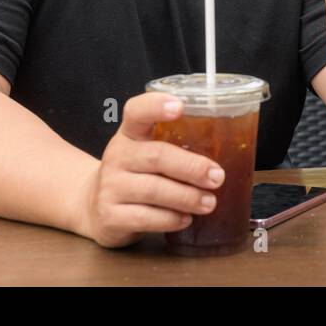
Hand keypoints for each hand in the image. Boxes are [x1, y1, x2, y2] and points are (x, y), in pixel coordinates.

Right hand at [76, 93, 225, 248]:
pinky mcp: (110, 216)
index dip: (156, 106)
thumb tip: (231, 145)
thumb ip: (176, 144)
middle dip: (191, 167)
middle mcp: (117, 156)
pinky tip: (186, 219)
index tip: (180, 106)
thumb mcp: (147, 150)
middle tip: (217, 176)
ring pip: (153, 190)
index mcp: (129, 133)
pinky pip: (145, 217)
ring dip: (187, 197)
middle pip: (156, 156)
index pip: (136, 111)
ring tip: (209, 202)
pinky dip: (170, 219)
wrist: (94, 205)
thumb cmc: (135, 173)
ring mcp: (110, 186)